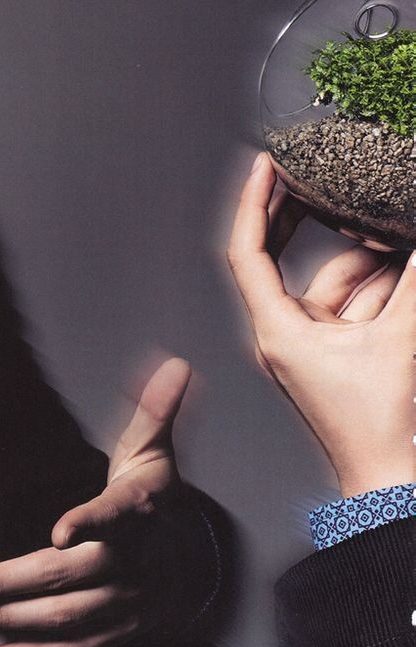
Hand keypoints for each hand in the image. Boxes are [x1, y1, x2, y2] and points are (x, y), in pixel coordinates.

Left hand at [0, 357, 192, 646]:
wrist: (193, 565)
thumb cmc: (155, 499)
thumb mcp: (154, 453)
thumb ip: (155, 411)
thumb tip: (175, 365)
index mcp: (136, 513)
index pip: (114, 516)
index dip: (89, 524)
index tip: (60, 532)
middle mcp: (129, 563)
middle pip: (67, 577)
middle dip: (8, 585)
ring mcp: (122, 603)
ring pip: (64, 617)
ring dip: (10, 619)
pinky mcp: (114, 632)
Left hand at [227, 152, 415, 495]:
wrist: (389, 482)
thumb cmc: (379, 427)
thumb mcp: (400, 340)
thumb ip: (413, 282)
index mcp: (277, 330)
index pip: (248, 253)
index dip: (255, 203)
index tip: (266, 164)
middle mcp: (286, 334)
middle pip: (285, 259)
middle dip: (310, 218)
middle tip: (324, 176)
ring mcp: (313, 345)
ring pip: (335, 281)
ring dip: (367, 253)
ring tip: (391, 222)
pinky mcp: (340, 355)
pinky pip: (356, 305)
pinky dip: (382, 284)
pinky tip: (404, 259)